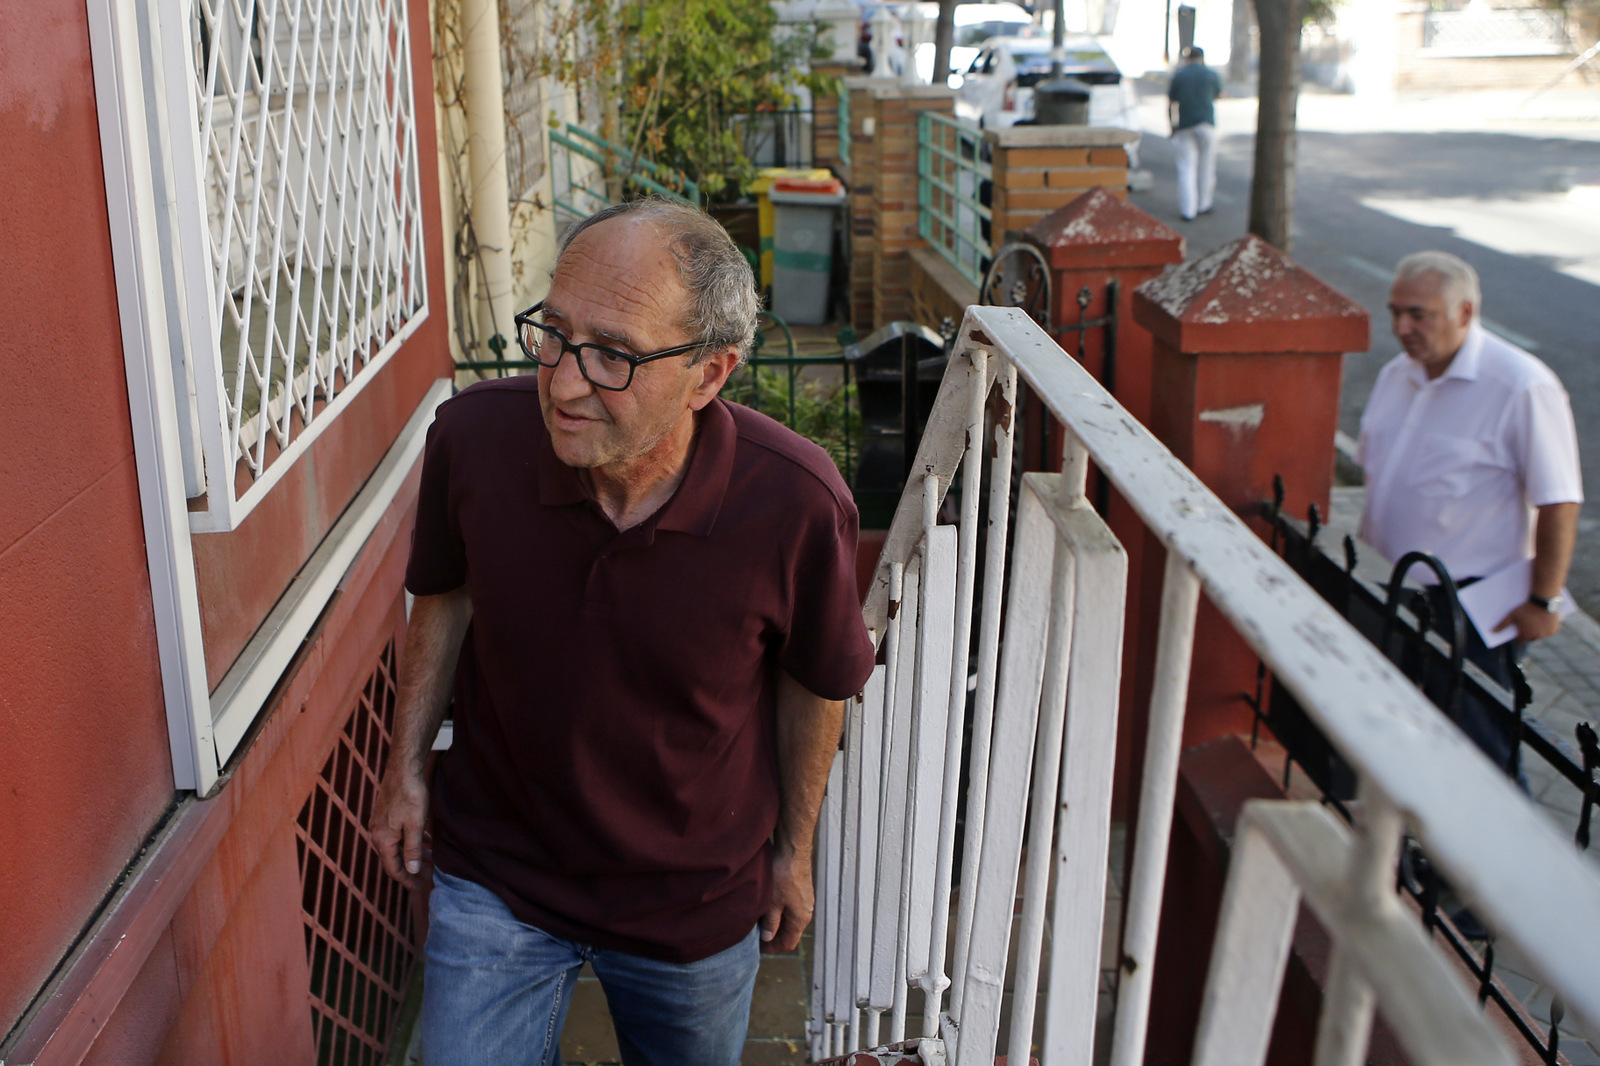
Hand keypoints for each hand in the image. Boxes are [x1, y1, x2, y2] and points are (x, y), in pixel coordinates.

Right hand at [370, 768, 430, 891]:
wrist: (403, 768)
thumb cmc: (410, 795)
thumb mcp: (415, 825)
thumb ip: (412, 849)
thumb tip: (410, 871)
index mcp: (382, 839)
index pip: (392, 868)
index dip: (406, 880)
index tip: (419, 888)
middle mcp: (378, 833)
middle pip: (395, 858)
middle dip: (412, 869)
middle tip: (429, 876)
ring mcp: (382, 823)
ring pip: (398, 846)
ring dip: (414, 854)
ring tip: (431, 860)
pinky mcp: (388, 814)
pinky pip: (400, 834)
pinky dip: (412, 841)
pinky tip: (427, 841)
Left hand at [760, 843, 813, 953]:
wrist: (792, 851)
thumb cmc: (783, 875)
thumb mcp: (772, 902)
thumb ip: (771, 922)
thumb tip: (767, 937)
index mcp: (800, 919)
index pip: (788, 943)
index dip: (772, 948)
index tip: (757, 948)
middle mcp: (806, 912)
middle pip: (789, 933)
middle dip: (773, 937)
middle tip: (755, 937)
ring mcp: (804, 902)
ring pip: (789, 921)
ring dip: (775, 924)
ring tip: (758, 922)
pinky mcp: (801, 891)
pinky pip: (790, 910)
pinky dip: (779, 913)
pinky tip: (767, 907)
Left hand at [1495, 602, 1562, 642]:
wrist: (1543, 600)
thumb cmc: (1525, 608)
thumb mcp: (1512, 615)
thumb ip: (1502, 625)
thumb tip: (1493, 632)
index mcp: (1527, 635)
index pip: (1521, 639)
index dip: (1519, 633)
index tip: (1518, 627)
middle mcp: (1538, 637)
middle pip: (1532, 637)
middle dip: (1529, 632)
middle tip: (1527, 623)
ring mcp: (1548, 633)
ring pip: (1542, 634)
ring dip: (1539, 630)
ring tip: (1535, 621)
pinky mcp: (1556, 628)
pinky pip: (1550, 630)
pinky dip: (1547, 627)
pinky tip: (1543, 620)